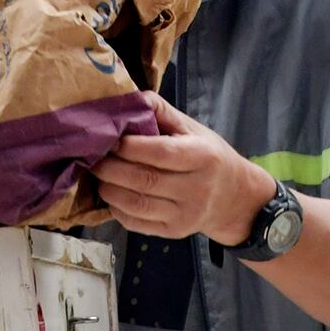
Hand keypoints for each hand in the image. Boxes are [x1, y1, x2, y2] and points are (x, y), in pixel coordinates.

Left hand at [93, 92, 277, 245]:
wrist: (235, 197)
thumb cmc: (209, 156)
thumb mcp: (194, 129)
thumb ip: (162, 112)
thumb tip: (129, 98)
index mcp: (203, 157)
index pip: (161, 152)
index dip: (130, 146)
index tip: (110, 139)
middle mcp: (197, 188)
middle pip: (144, 180)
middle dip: (111, 168)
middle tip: (94, 157)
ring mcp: (185, 214)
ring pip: (136, 204)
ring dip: (108, 189)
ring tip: (98, 176)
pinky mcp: (174, 232)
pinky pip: (136, 223)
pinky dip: (116, 209)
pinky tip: (110, 195)